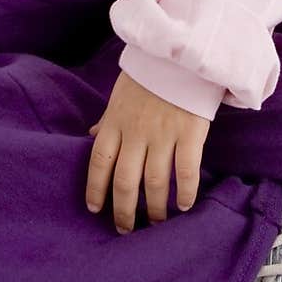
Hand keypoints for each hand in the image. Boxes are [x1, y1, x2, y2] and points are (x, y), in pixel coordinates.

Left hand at [86, 71, 210, 232]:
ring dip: (154, 208)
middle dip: (124, 210)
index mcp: (116, 122)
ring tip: (156, 223)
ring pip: (154, 182)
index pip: (99, 162)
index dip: (96, 189)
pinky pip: (186, 170)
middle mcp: (136, 132)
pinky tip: (183, 204)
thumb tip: (91, 137)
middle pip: (125, 181)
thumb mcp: (120, 95)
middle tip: (126, 229)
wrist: (181, 53)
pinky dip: (185, 191)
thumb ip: (108, 121)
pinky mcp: (190, 132)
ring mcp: (163, 134)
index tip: (96, 210)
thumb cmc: (148, 75)